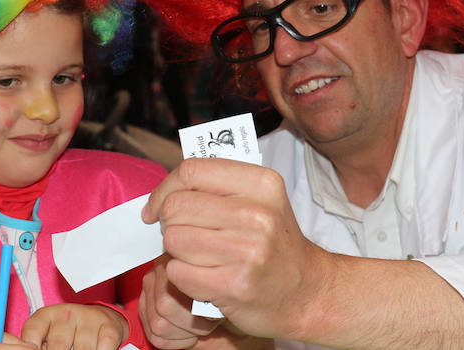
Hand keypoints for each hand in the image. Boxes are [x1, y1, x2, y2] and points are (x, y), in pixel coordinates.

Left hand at [20, 303, 127, 349]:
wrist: (101, 320)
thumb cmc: (67, 333)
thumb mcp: (47, 335)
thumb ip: (35, 343)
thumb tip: (25, 348)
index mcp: (46, 315)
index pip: (33, 331)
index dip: (33, 347)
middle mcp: (67, 313)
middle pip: (58, 345)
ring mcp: (89, 318)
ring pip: (82, 349)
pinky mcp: (109, 327)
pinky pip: (104, 348)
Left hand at [142, 159, 326, 340]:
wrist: (307, 293)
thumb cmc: (273, 245)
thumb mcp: (260, 201)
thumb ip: (218, 187)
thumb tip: (165, 191)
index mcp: (262, 184)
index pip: (192, 171)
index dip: (164, 189)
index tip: (156, 207)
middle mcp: (257, 214)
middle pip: (176, 207)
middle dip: (170, 224)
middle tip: (183, 235)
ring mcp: (247, 251)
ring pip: (173, 240)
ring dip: (175, 253)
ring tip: (198, 258)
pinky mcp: (234, 285)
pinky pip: (178, 272)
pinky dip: (181, 277)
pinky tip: (202, 278)